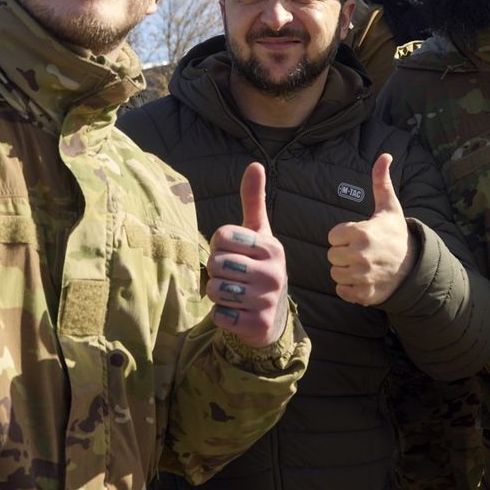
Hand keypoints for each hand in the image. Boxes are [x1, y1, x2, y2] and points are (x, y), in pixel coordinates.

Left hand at [206, 163, 288, 347]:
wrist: (273, 314)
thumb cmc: (258, 265)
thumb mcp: (258, 233)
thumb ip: (253, 201)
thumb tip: (255, 165)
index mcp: (272, 247)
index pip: (222, 237)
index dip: (219, 245)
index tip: (232, 252)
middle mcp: (274, 273)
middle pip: (216, 264)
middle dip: (216, 270)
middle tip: (231, 275)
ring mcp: (267, 300)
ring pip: (215, 290)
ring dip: (216, 293)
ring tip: (233, 293)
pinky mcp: (257, 325)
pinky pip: (219, 315)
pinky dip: (221, 314)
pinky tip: (236, 311)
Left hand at [327, 153, 413, 305]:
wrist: (414, 265)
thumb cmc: (395, 233)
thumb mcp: (389, 207)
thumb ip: (381, 181)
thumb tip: (385, 155)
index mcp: (363, 233)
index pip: (332, 236)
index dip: (342, 235)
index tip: (357, 235)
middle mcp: (361, 256)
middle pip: (331, 256)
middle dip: (342, 253)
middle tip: (358, 251)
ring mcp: (363, 277)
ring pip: (335, 275)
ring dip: (344, 271)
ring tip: (360, 265)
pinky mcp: (365, 294)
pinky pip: (342, 292)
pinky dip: (348, 288)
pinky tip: (360, 279)